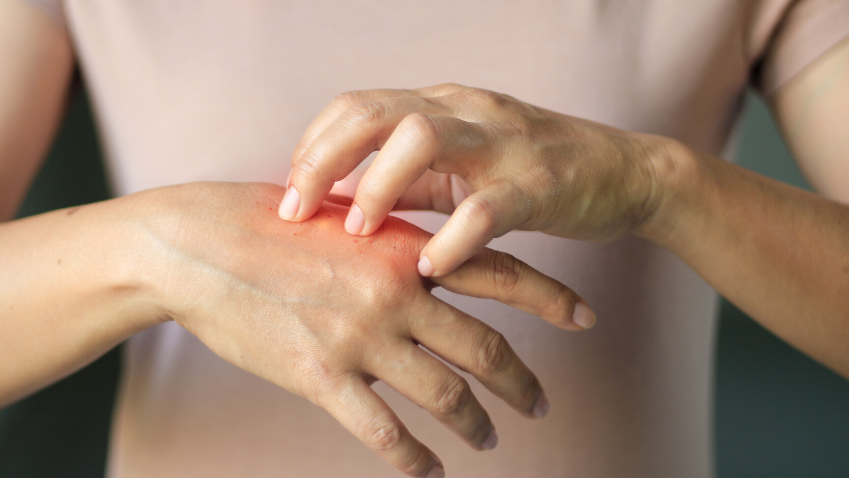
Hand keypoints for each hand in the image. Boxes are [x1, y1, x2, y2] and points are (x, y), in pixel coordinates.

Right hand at [141, 182, 587, 476]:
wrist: (199, 244)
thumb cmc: (269, 220)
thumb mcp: (344, 214)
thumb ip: (393, 240)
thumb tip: (429, 263)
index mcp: (406, 247)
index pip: (500, 273)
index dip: (551, 298)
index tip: (587, 318)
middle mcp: (397, 294)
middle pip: (485, 349)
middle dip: (522, 383)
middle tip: (541, 405)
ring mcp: (362, 339)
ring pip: (445, 396)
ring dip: (475, 424)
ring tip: (488, 440)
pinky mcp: (321, 377)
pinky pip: (383, 432)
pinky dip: (414, 458)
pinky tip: (428, 471)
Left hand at [281, 84, 665, 284]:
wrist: (624, 171)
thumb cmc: (530, 173)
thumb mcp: (459, 169)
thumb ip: (406, 182)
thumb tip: (342, 207)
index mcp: (440, 105)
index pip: (356, 106)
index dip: (312, 146)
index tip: (289, 193)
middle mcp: (465, 111)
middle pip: (374, 112)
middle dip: (323, 160)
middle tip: (296, 211)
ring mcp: (502, 143)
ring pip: (422, 139)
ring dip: (378, 186)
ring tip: (359, 233)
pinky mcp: (539, 183)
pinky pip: (486, 207)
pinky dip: (452, 239)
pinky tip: (429, 268)